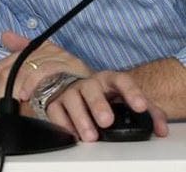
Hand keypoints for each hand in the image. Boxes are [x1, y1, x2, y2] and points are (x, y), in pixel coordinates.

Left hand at [0, 31, 91, 112]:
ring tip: (12, 102)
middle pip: (12, 65)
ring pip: (25, 66)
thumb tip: (4, 34)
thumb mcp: (43, 76)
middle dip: (0, 88)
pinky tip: (26, 94)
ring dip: (14, 86)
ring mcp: (58, 55)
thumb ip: (23, 60)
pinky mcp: (70, 63)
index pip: (6, 64)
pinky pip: (44, 70)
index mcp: (37, 50)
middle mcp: (47, 49)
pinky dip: (31, 82)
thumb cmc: (70, 83)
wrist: (102, 89)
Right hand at [46, 71, 168, 140]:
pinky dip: (63, 123)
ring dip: (80, 118)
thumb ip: (150, 113)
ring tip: (91, 136)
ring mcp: (70, 92)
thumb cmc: (108, 97)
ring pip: (71, 100)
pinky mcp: (55, 102)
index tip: (140, 107)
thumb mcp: (129, 100)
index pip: (121, 80)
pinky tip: (74, 134)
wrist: (79, 90)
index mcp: (109, 80)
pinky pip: (55, 111)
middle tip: (107, 122)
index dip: (132, 92)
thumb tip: (160, 129)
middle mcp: (88, 84)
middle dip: (98, 105)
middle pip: (91, 89)